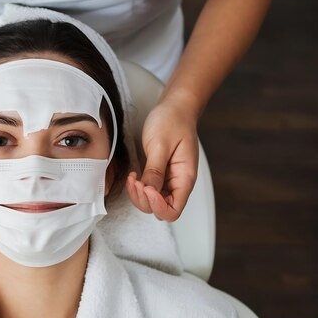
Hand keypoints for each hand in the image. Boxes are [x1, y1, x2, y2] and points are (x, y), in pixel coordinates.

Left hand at [126, 101, 198, 221]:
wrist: (174, 107)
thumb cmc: (172, 121)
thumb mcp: (161, 144)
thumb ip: (155, 170)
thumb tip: (149, 192)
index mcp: (185, 178)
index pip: (173, 210)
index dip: (157, 205)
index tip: (147, 188)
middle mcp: (178, 183)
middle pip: (161, 209)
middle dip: (144, 200)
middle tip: (135, 181)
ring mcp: (168, 180)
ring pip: (151, 202)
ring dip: (138, 195)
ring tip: (133, 178)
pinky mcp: (158, 174)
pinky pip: (148, 191)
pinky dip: (138, 188)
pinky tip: (133, 177)